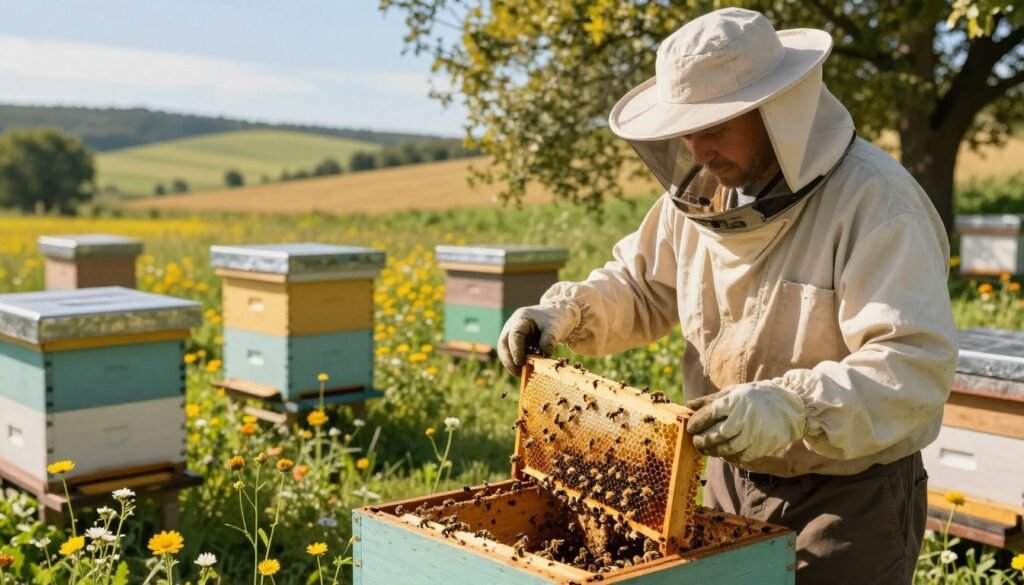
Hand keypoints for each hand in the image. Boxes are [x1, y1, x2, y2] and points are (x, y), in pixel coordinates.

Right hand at [497, 299, 579, 375]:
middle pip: (503, 344)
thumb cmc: (554, 320)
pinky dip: (516, 363)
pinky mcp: (514, 342)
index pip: (514, 335)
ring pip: (504, 350)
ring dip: (511, 363)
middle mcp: (512, 326)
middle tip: (519, 373)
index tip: (521, 363)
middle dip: (509, 360)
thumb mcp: (555, 327)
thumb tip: (545, 355)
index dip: (516, 350)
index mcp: (521, 318)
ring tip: (522, 374)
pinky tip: (525, 370)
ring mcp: (511, 334)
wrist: (555, 315)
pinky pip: (511, 354)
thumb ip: (549, 339)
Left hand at [685, 381, 806, 462]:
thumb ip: (710, 400)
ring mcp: (753, 434)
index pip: (708, 415)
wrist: (791, 407)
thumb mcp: (734, 392)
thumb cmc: (756, 397)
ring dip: (713, 451)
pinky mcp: (761, 447)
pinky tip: (723, 453)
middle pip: (716, 435)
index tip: (690, 428)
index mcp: (734, 401)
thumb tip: (688, 405)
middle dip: (702, 440)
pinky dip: (729, 457)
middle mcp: (743, 418)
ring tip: (706, 449)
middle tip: (696, 441)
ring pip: (727, 449)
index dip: (696, 423)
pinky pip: (740, 457)